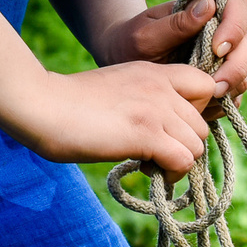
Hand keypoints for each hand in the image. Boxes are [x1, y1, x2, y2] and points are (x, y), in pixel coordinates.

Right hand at [8, 60, 224, 178]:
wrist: (41, 104)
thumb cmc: (67, 101)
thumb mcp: (115, 86)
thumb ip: (143, 98)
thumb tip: (161, 130)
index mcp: (152, 71)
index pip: (205, 86)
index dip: (196, 111)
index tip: (172, 126)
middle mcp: (160, 87)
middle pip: (202, 124)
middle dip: (184, 143)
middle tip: (154, 151)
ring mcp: (156, 110)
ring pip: (197, 145)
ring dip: (177, 161)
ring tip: (148, 161)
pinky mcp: (146, 134)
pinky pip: (184, 161)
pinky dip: (170, 174)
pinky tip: (145, 169)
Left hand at [95, 0, 246, 101]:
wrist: (122, 64)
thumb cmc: (131, 42)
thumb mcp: (146, 34)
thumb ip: (176, 22)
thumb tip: (209, 5)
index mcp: (204, 11)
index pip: (239, 5)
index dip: (236, 26)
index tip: (217, 48)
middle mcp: (220, 33)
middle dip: (237, 66)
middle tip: (215, 86)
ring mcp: (223, 60)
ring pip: (246, 72)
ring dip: (231, 87)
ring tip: (205, 98)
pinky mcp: (220, 84)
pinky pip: (235, 96)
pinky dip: (222, 104)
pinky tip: (201, 106)